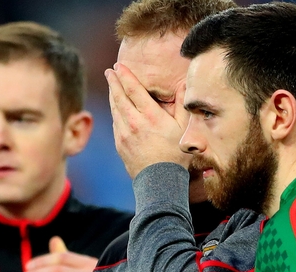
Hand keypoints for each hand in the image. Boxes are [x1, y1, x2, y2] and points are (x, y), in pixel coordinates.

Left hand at [105, 62, 190, 178]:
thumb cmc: (176, 155)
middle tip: (110, 71)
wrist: (159, 182)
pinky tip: (116, 108)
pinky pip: (115, 123)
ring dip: (113, 95)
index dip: (125, 75)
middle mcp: (133, 122)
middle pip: (120, 96)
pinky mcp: (119, 144)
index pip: (133, 89)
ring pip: (115, 109)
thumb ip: (182, 105)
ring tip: (112, 85)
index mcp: (150, 116)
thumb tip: (183, 85)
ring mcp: (124, 134)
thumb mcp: (184, 129)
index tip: (119, 66)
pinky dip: (114, 111)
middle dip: (114, 81)